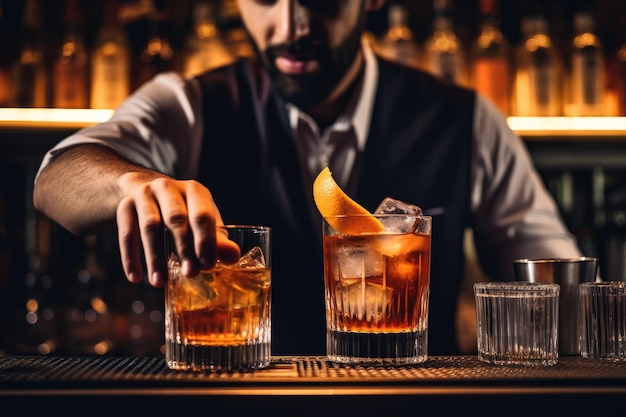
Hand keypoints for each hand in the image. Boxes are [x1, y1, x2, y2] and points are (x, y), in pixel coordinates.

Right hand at [116, 175, 239, 286]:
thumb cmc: (183, 211)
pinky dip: (130, 256)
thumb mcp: (201, 220)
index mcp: (194, 191)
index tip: (208, 265)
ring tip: (160, 283)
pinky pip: (126, 233)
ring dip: (155, 257)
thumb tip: (233, 257)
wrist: (145, 190)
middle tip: (190, 274)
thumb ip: (216, 239)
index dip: (205, 240)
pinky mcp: (124, 206)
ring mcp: (144, 195)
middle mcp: (168, 187)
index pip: (202, 215)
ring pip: (149, 226)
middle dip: (184, 248)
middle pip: (176, 219)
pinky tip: (135, 277)